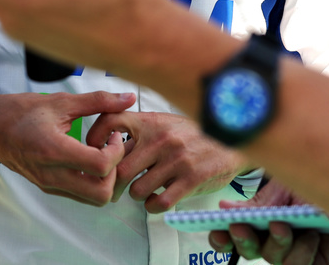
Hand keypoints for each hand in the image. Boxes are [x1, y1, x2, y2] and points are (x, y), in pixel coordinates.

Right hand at [0, 90, 135, 205]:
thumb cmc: (22, 111)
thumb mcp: (60, 101)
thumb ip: (97, 100)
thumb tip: (129, 97)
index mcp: (53, 150)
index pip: (101, 166)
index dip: (117, 151)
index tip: (113, 135)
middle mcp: (51, 174)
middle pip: (101, 194)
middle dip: (116, 173)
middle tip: (112, 149)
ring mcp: (49, 185)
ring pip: (92, 199)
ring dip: (105, 180)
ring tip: (102, 154)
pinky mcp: (48, 188)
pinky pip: (79, 194)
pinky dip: (92, 181)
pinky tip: (89, 158)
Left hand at [85, 111, 247, 212]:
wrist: (233, 139)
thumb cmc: (193, 133)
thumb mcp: (165, 122)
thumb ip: (138, 131)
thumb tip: (106, 143)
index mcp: (151, 122)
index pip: (110, 122)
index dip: (96, 140)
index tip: (97, 155)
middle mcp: (161, 139)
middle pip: (119, 169)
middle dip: (116, 183)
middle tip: (118, 188)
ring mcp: (176, 160)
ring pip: (137, 190)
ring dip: (138, 195)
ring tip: (146, 189)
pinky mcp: (191, 180)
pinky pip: (159, 203)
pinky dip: (154, 206)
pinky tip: (160, 198)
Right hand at [208, 178, 328, 264]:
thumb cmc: (317, 180)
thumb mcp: (284, 186)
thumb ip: (258, 202)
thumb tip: (224, 208)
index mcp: (262, 218)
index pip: (234, 234)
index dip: (222, 238)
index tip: (216, 230)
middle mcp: (275, 237)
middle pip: (250, 250)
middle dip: (244, 239)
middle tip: (242, 225)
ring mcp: (296, 250)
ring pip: (275, 259)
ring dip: (278, 243)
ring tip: (288, 224)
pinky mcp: (318, 260)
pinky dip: (304, 252)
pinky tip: (311, 234)